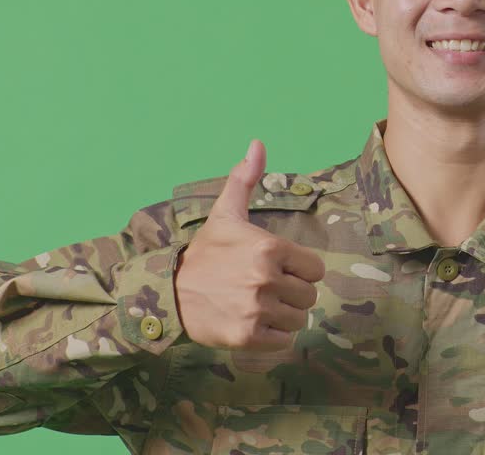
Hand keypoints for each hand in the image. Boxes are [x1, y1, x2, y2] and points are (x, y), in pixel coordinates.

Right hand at [173, 139, 325, 349]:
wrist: (168, 292)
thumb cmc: (205, 252)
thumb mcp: (225, 213)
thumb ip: (246, 179)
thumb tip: (257, 144)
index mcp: (268, 248)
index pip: (315, 269)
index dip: (300, 271)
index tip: (278, 269)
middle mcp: (265, 278)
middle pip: (309, 296)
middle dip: (292, 294)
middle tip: (266, 289)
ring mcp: (256, 309)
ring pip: (299, 319)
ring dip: (283, 316)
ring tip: (259, 306)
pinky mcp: (247, 337)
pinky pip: (284, 341)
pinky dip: (273, 337)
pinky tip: (253, 323)